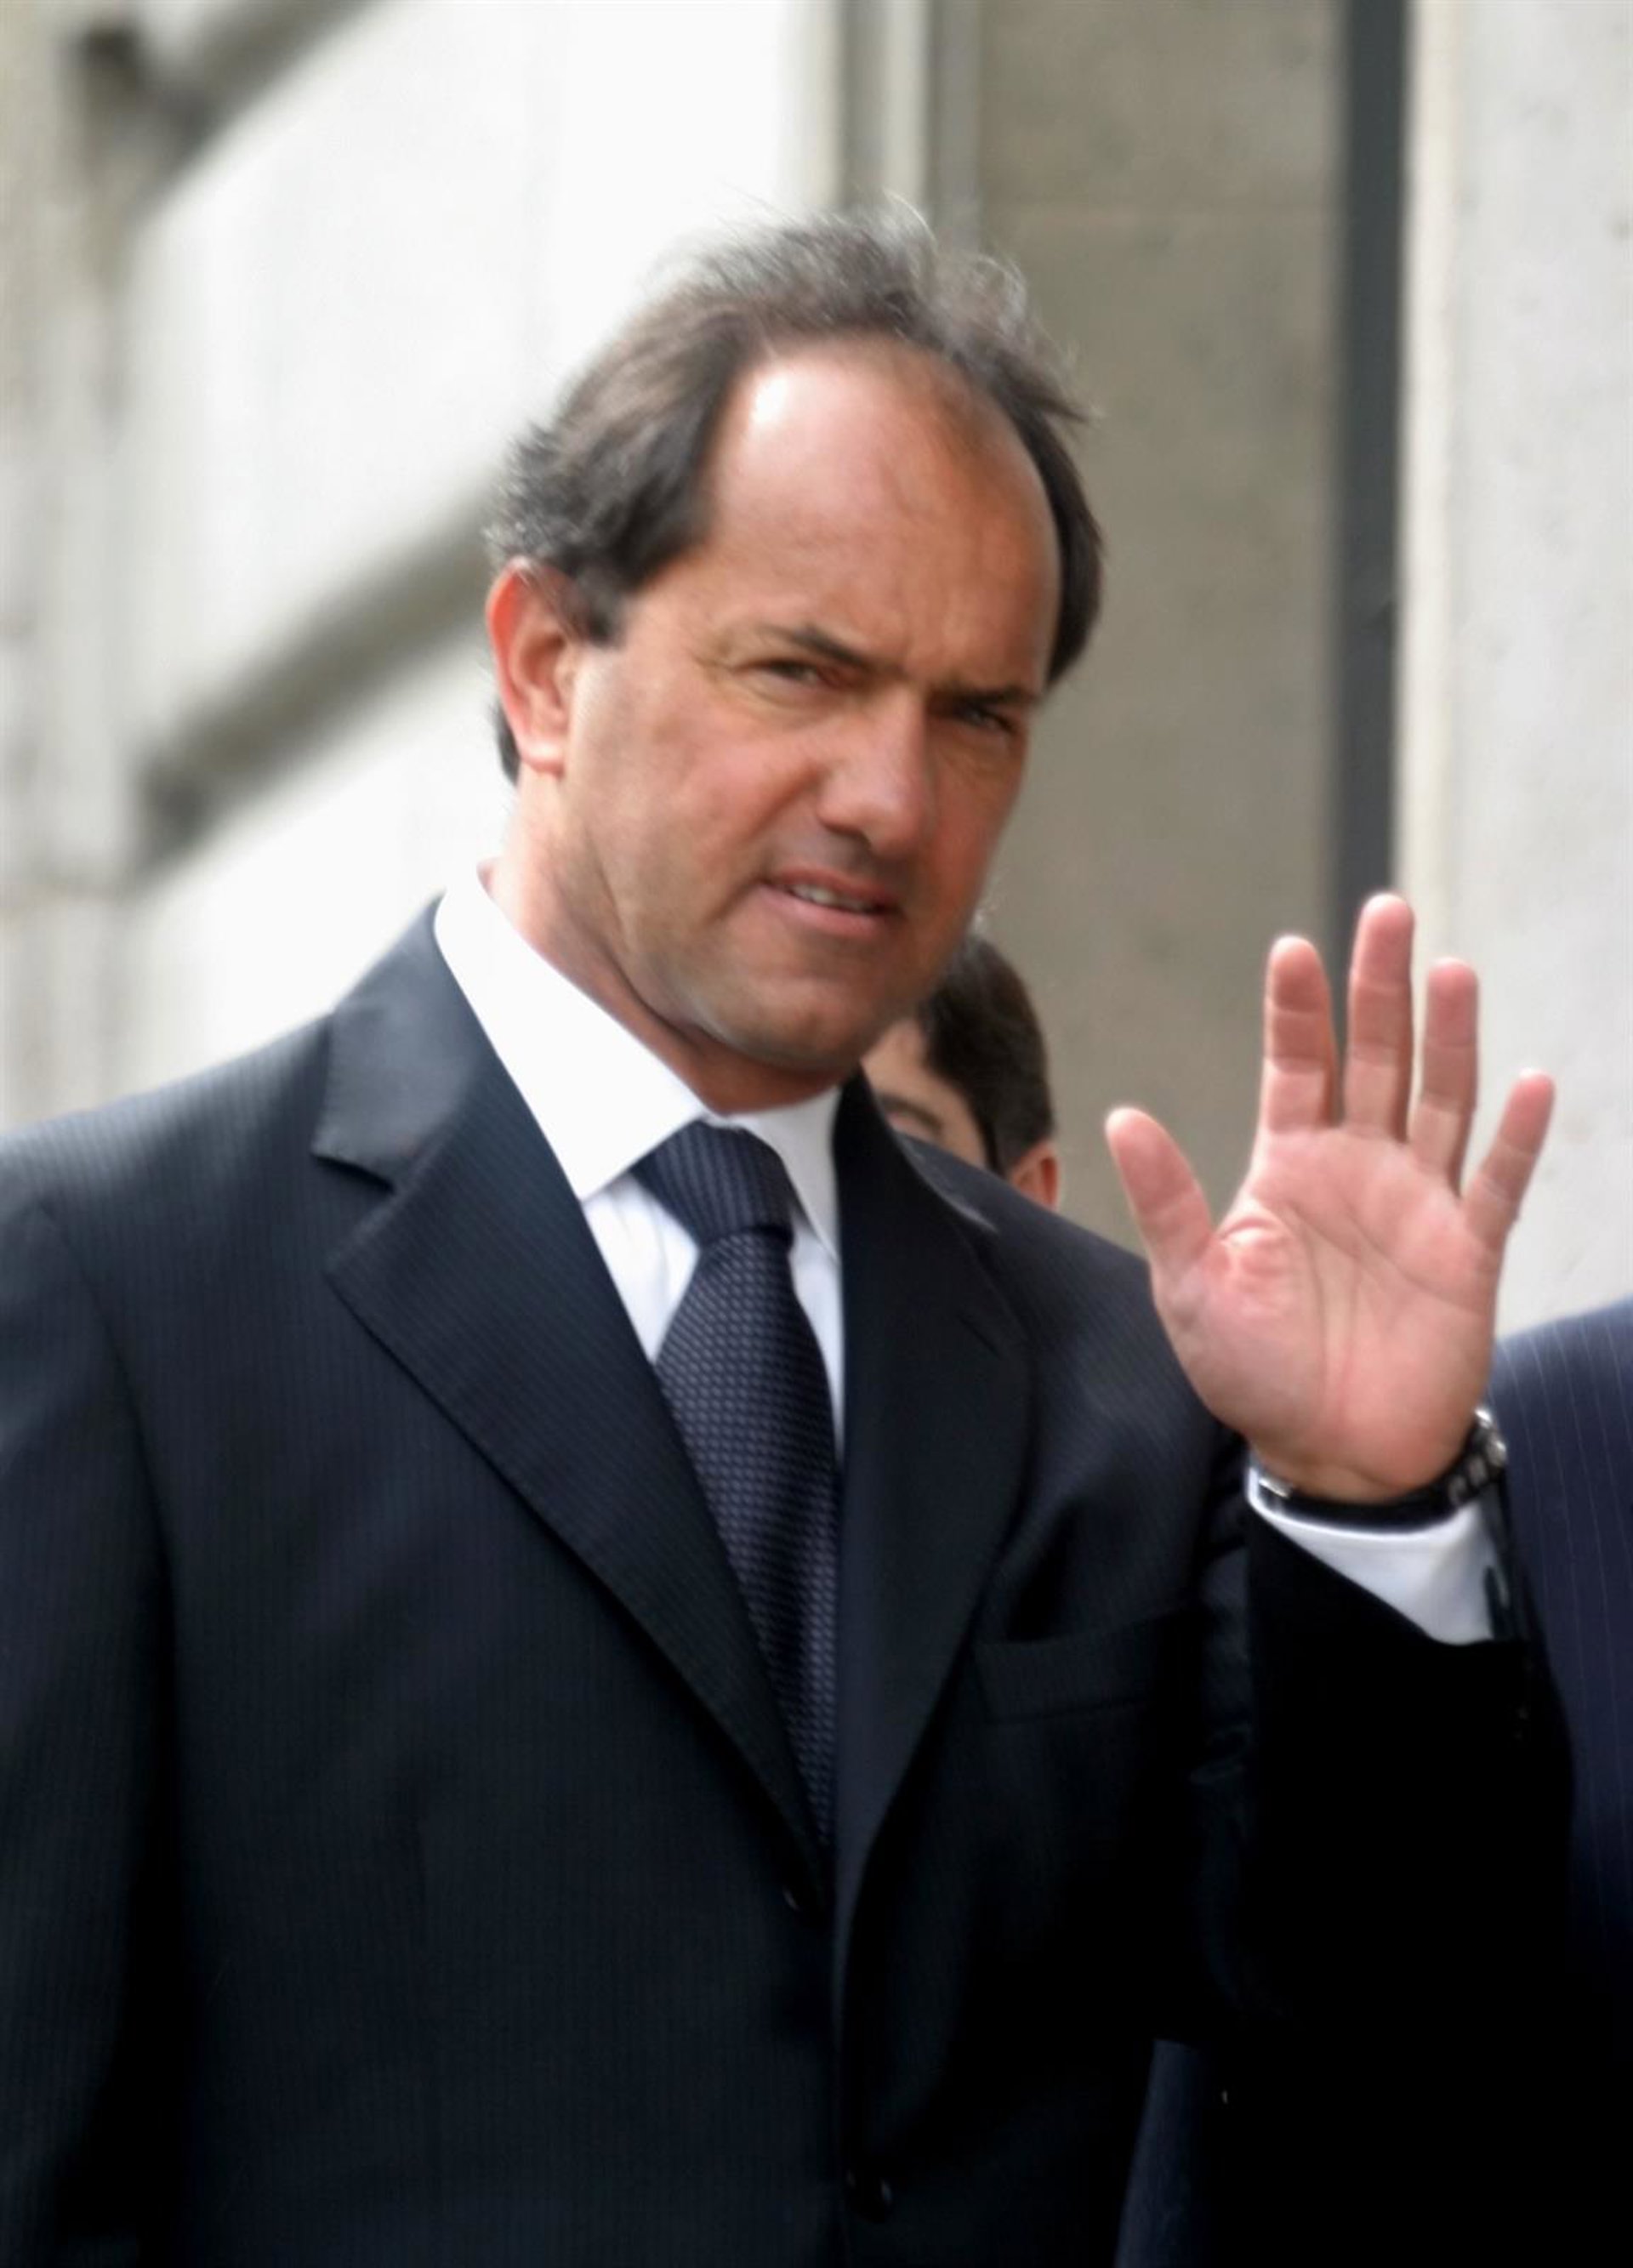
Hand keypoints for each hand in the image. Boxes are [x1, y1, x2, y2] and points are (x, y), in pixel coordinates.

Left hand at [1105, 895, 1553, 1500]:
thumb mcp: (1191, 1285)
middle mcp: (1359, 1167)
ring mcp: (1419, 1203)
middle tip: (1387, 912)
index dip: (1298, 1009)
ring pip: (1442, 1099)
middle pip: (1377, 1057)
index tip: (1295, 949)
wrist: (1329, 1454)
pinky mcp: (1467, 1251)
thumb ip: (1168, 1201)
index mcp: (1289, 1165)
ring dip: (1449, 1037)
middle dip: (1380, 987)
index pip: (1296, 1066)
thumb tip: (1122, 1116)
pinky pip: (1497, 1182)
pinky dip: (1514, 1135)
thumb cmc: (1252, 1371)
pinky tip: (1529, 1081)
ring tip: (1449, 971)